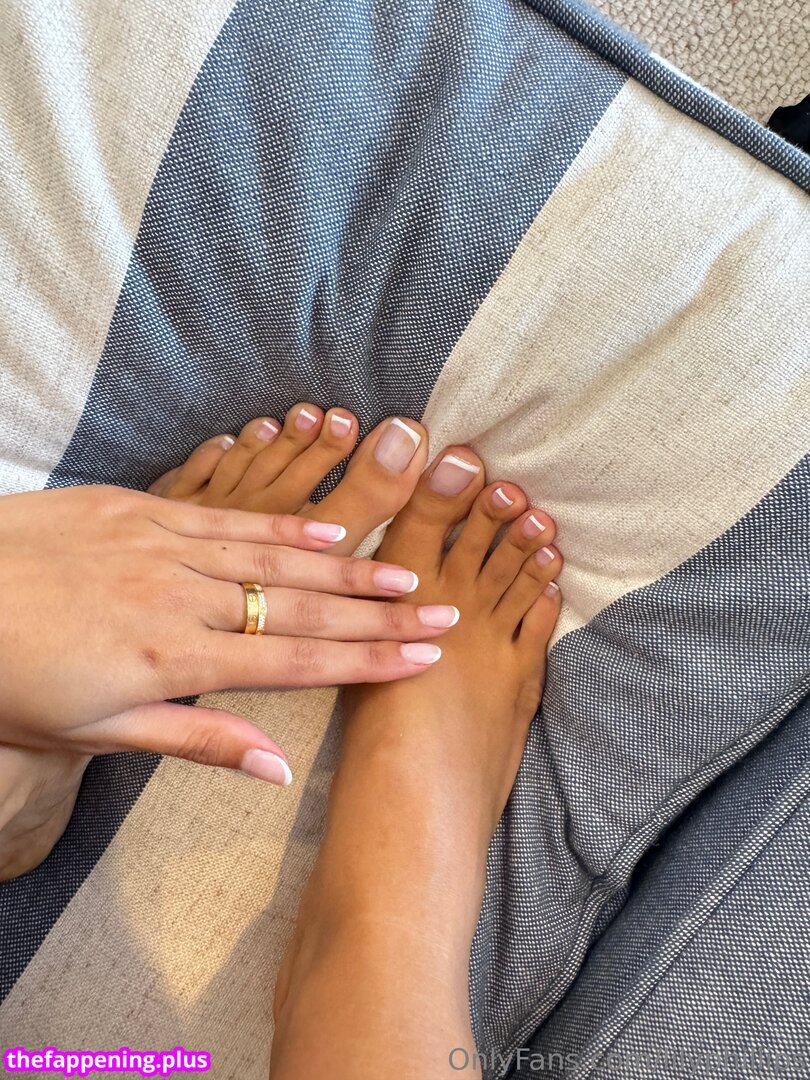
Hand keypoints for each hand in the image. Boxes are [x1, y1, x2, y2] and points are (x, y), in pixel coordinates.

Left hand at [0, 486, 454, 780]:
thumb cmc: (11, 680)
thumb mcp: (97, 733)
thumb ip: (196, 741)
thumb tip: (279, 766)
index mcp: (172, 662)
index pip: (296, 663)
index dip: (368, 660)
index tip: (425, 656)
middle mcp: (181, 598)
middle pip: (302, 608)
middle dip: (379, 613)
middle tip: (443, 611)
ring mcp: (162, 545)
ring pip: (275, 558)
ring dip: (347, 566)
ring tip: (406, 570)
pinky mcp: (139, 509)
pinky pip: (227, 517)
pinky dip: (282, 525)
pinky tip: (328, 527)